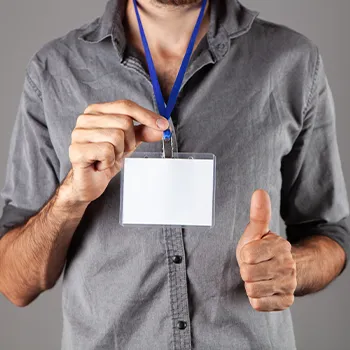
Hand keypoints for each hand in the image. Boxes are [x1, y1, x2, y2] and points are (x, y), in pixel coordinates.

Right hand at [62, 100, 168, 204]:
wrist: (89, 181)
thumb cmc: (105, 159)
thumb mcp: (129, 142)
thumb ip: (144, 132)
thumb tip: (161, 127)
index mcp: (97, 111)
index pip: (126, 106)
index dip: (146, 115)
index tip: (163, 126)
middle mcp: (86, 118)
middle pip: (124, 122)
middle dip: (129, 142)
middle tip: (118, 152)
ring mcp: (79, 133)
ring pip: (116, 136)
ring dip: (118, 153)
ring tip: (108, 158)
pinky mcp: (77, 149)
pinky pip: (106, 150)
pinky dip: (109, 161)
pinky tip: (101, 164)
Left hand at [236, 190, 296, 311]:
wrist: (276, 270)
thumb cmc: (260, 249)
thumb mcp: (256, 231)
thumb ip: (258, 214)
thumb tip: (259, 191)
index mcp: (279, 246)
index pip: (247, 255)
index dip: (245, 255)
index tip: (251, 253)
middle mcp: (288, 266)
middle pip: (248, 273)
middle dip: (246, 270)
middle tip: (252, 266)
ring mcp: (288, 284)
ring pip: (252, 290)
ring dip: (250, 285)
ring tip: (257, 277)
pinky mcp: (286, 301)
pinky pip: (259, 304)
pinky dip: (256, 298)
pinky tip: (262, 289)